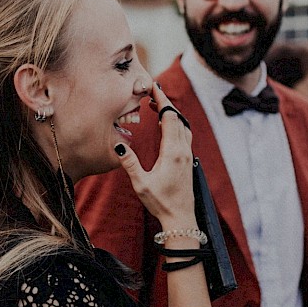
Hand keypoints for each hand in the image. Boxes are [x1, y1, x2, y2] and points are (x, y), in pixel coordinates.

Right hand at [114, 83, 194, 225]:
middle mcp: (184, 150)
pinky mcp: (187, 160)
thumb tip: (119, 145)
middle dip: (165, 103)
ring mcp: (188, 155)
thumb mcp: (141, 184)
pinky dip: (174, 124)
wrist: (181, 219)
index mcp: (173, 152)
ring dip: (171, 113)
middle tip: (151, 93)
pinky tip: (164, 126)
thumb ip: (130, 163)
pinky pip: (183, 134)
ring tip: (156, 106)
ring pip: (183, 126)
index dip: (162, 101)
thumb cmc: (161, 203)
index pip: (170, 118)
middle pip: (178, 118)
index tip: (154, 88)